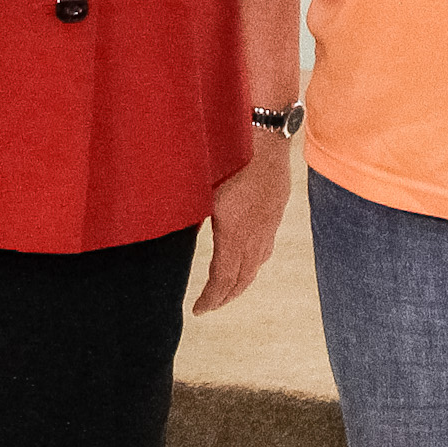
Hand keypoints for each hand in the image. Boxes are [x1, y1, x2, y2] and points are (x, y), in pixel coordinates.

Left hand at [193, 135, 290, 314]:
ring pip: (257, 264)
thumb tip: (171, 228)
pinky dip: (254, 262)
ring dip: (242, 282)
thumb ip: (188, 212)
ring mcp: (269, 223)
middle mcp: (255, 233)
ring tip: (229, 290)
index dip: (211, 298)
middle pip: (243, 277)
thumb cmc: (228, 156)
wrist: (264, 136)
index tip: (199, 310)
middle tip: (210, 306)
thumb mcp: (201, 187)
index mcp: (233, 231)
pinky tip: (248, 260)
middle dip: (226, 296)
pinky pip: (266, 247)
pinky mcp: (276, 210)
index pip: (223, 277)